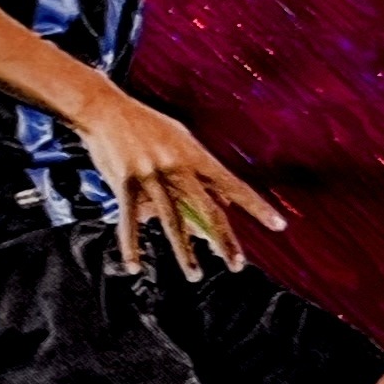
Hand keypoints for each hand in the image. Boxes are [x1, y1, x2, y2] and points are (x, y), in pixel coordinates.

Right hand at [70, 90, 287, 279]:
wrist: (105, 109)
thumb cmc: (145, 124)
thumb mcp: (180, 139)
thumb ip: (200, 171)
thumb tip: (222, 201)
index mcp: (195, 155)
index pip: (234, 185)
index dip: (257, 207)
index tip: (278, 224)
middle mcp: (177, 167)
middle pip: (207, 210)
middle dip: (224, 240)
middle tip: (236, 264)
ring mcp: (151, 176)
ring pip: (172, 222)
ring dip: (184, 252)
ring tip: (194, 274)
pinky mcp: (124, 183)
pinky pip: (129, 221)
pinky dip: (131, 245)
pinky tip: (134, 264)